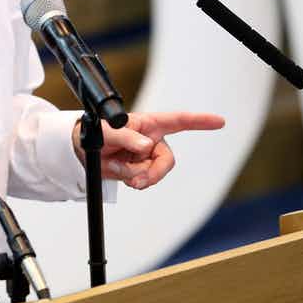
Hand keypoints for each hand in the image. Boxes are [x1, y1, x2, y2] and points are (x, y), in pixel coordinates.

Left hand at [74, 111, 225, 189]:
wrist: (83, 150)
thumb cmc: (98, 133)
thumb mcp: (109, 132)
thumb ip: (128, 138)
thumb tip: (146, 146)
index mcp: (149, 124)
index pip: (178, 121)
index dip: (200, 121)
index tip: (220, 121)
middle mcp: (152, 140)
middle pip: (166, 160)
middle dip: (153, 173)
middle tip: (136, 181)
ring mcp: (146, 157)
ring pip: (154, 173)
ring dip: (138, 176)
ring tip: (120, 171)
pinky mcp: (139, 170)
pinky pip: (143, 180)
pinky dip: (132, 180)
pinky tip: (120, 174)